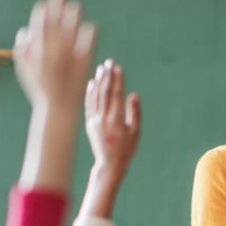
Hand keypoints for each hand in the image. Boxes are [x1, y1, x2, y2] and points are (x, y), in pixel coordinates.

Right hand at [13, 0, 96, 110]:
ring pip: (71, 27)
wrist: (58, 107)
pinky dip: (88, 33)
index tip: (45, 4)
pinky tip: (90, 27)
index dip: (42, 10)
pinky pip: (88, 41)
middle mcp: (53, 49)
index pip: (38, 22)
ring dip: (73, 14)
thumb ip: (22, 50)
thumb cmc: (40, 88)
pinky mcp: (83, 61)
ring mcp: (69, 54)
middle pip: (55, 20)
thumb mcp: (23, 70)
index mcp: (37, 50)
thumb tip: (25, 31)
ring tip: (76, 7)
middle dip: (57, 4)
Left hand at [84, 60, 141, 192]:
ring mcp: (94, 121)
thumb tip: (133, 94)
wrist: (109, 164)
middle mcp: (103, 118)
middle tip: (110, 62)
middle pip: (105, 92)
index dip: (118, 80)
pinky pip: (88, 105)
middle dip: (108, 76)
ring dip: (98, 81)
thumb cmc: (127, 149)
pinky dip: (89, 94)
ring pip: (95, 97)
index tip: (119, 67)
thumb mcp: (136, 132)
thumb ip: (135, 113)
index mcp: (116, 120)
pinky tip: (91, 83)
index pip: (116, 94)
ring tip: (101, 68)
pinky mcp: (89, 124)